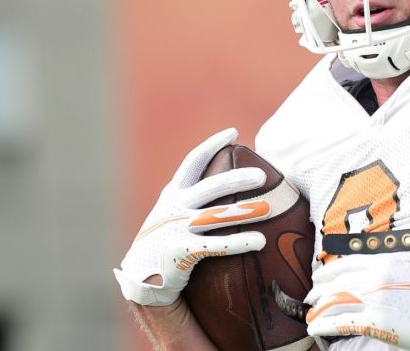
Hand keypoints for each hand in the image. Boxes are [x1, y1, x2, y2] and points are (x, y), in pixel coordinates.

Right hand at [114, 128, 267, 305]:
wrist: (140, 276)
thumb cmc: (168, 240)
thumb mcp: (174, 212)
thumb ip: (194, 198)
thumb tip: (232, 182)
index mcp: (174, 193)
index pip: (194, 161)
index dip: (212, 144)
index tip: (233, 132)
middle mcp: (175, 207)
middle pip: (210, 187)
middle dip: (237, 179)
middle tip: (262, 175)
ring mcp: (176, 229)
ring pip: (215, 216)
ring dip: (242, 211)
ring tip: (269, 209)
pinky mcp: (179, 251)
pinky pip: (214, 246)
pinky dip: (238, 242)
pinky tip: (259, 241)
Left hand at [304, 256, 409, 350]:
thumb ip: (389, 271)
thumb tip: (373, 276)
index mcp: (384, 264)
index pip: (346, 264)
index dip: (327, 272)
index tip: (318, 277)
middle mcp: (375, 278)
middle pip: (336, 283)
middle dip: (319, 292)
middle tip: (310, 299)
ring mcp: (373, 300)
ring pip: (335, 302)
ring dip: (318, 310)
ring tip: (310, 317)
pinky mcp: (374, 322)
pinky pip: (341, 322)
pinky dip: (324, 325)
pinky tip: (316, 328)